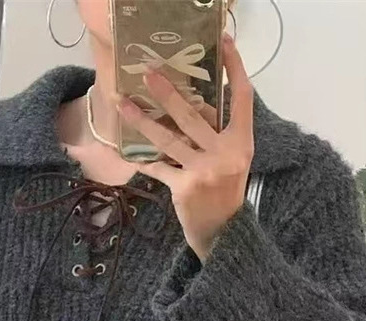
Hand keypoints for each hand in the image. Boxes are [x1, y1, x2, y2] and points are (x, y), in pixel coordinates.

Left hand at [118, 36, 254, 262]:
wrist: (223, 233)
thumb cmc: (225, 191)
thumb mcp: (233, 159)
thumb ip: (219, 134)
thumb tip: (191, 104)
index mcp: (242, 142)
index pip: (241, 98)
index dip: (234, 70)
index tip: (224, 43)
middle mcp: (226, 154)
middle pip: (194, 115)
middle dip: (169, 93)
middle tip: (149, 72)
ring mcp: (204, 171)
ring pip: (168, 139)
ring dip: (142, 121)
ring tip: (122, 103)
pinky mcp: (184, 188)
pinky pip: (158, 168)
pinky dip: (143, 160)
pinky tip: (125, 150)